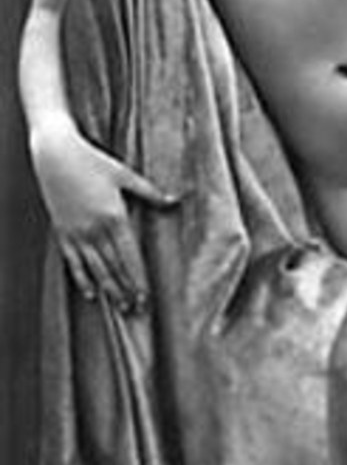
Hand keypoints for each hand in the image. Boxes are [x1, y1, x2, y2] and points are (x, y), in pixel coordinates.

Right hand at [31, 123, 177, 313]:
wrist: (55, 154)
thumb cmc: (92, 161)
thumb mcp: (125, 175)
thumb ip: (150, 192)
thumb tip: (174, 200)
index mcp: (114, 217)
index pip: (130, 256)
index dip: (138, 279)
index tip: (147, 296)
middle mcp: (95, 229)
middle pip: (114, 268)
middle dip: (126, 290)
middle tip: (137, 310)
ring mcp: (77, 232)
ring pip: (95, 269)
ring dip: (108, 289)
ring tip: (119, 306)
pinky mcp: (63, 232)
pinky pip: (73, 262)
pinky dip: (82, 279)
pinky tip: (90, 293)